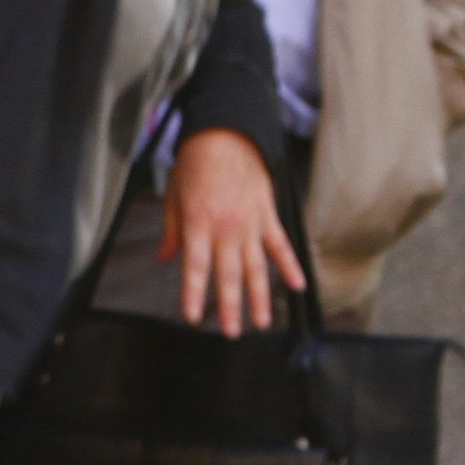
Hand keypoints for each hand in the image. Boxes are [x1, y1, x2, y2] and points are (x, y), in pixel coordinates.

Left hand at [164, 128, 304, 335]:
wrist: (228, 132)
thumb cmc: (197, 161)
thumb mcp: (175, 194)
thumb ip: (172, 229)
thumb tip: (168, 257)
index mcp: (198, 223)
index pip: (196, 267)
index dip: (194, 294)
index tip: (193, 317)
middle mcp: (226, 227)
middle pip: (228, 274)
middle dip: (229, 306)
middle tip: (232, 332)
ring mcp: (250, 223)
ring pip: (256, 267)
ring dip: (259, 296)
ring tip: (262, 322)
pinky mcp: (268, 214)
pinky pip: (281, 245)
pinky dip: (290, 266)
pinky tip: (297, 286)